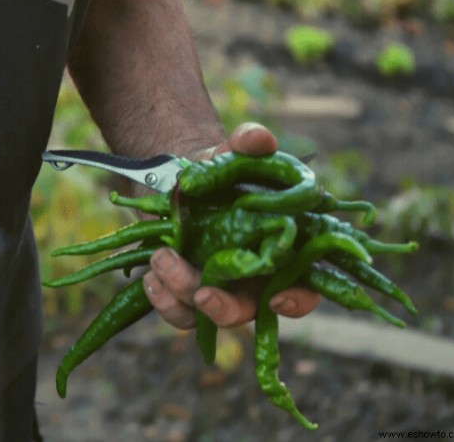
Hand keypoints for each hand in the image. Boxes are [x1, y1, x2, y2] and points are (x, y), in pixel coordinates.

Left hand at [142, 122, 320, 328]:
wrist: (180, 178)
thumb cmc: (224, 169)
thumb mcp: (235, 151)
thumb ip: (249, 143)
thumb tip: (255, 139)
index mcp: (281, 252)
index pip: (304, 289)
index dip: (298, 301)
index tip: (277, 297)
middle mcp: (252, 279)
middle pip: (249, 312)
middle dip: (225, 309)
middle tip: (202, 294)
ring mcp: (218, 289)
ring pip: (206, 314)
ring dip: (181, 293)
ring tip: (160, 259)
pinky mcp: (185, 292)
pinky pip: (177, 312)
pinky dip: (162, 299)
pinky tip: (149, 276)